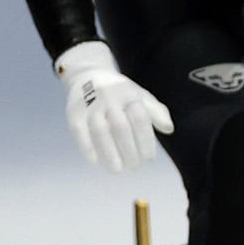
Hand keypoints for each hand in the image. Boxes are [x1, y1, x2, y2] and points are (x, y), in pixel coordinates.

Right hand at [54, 41, 173, 172]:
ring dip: (109, 152)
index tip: (150, 159)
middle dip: (129, 149)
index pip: (140, 119)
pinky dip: (87, 147)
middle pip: (121, 127)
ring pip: (100, 130)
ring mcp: (91, 105)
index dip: (146, 140)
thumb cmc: (121, 93)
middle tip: (134, 167)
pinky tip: (94, 162)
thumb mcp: (141, 96)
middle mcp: (110, 98)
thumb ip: (156, 112)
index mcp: (130, 95)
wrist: (88, 75)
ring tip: (117, 170)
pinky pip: (79, 131)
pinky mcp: (74, 112)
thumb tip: (169, 129)